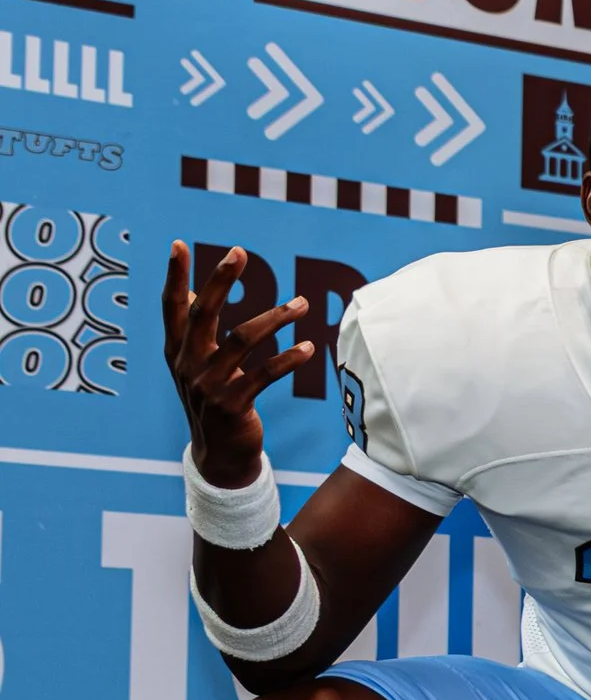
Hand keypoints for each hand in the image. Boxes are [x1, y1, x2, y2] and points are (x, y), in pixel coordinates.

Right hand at [161, 242, 312, 484]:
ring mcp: (208, 385)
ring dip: (275, 317)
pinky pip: (264, 373)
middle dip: (219, 281)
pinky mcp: (233, 404)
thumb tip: (192, 291)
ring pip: (241, 340)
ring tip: (302, 304)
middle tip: (238, 252)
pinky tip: (309, 346)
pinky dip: (289, 358)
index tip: (177, 245)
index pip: (172, 307)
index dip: (174, 277)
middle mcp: (187, 365)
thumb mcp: (195, 366)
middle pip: (202, 314)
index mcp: (177, 352)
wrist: (220, 454)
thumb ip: (193, 332)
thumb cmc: (212, 400)